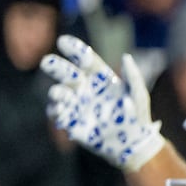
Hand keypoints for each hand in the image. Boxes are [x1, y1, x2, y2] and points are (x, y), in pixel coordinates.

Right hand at [42, 35, 163, 171]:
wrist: (133, 143)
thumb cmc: (138, 116)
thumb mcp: (139, 95)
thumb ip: (133, 77)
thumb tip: (126, 57)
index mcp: (100, 78)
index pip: (86, 60)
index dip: (74, 50)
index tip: (63, 41)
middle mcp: (85, 88)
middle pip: (67, 74)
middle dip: (56, 67)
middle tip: (47, 62)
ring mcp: (77, 104)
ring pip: (59, 94)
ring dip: (56, 92)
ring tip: (58, 94)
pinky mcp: (72, 121)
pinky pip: (59, 115)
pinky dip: (56, 112)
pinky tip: (59, 111)